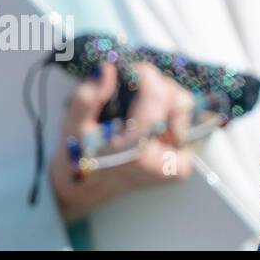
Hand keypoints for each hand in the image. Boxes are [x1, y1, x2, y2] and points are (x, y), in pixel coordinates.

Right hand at [49, 61, 196, 223]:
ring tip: (140, 109)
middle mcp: (162, 161)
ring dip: (165, 99)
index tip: (131, 70)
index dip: (145, 75)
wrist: (86, 190)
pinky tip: (150, 124)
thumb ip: (88, 97)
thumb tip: (110, 69)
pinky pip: (187, 124)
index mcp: (134, 152)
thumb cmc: (79, 156)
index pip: (156, 97)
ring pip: (186, 109)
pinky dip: (170, 115)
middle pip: (178, 100)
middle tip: (134, 91)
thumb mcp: (72, 125)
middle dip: (157, 86)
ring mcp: (177, 165)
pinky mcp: (183, 166)